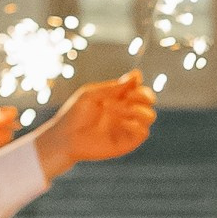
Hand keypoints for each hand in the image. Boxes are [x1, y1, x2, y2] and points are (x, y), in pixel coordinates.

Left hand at [35, 73, 153, 176]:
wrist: (65, 138)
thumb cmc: (74, 114)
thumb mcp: (92, 94)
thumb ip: (114, 87)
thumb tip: (137, 75)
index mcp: (117, 98)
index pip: (138, 88)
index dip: (138, 84)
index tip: (130, 83)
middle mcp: (125, 112)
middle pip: (149, 100)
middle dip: (144, 95)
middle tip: (128, 97)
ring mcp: (127, 127)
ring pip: (150, 116)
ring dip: (139, 110)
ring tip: (122, 110)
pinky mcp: (127, 142)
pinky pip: (143, 132)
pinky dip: (136, 125)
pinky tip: (121, 122)